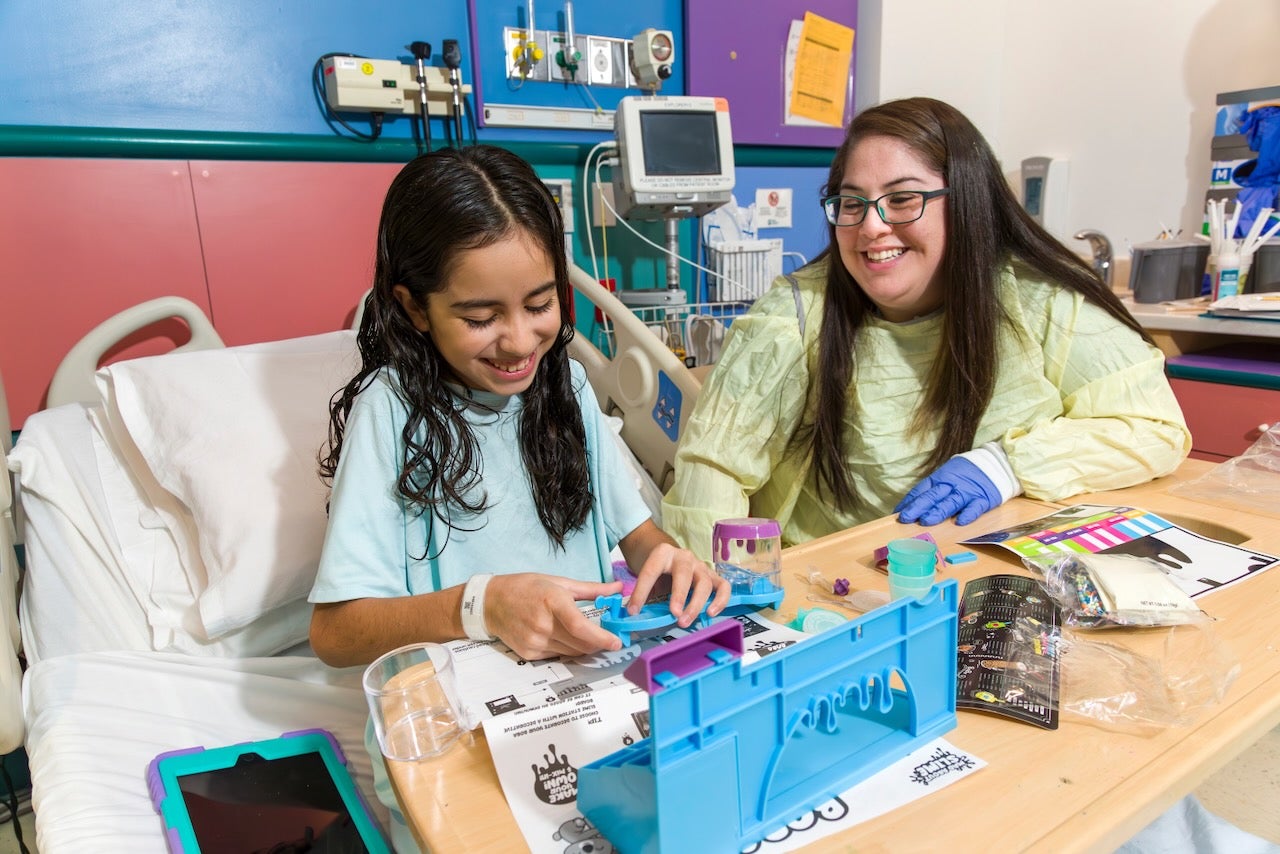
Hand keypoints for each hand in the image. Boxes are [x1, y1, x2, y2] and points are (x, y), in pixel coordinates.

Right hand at [483, 574, 622, 660]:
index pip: (580, 627)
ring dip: (584, 647)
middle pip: (581, 644)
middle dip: (598, 644)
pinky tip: (564, 637)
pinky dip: (567, 649)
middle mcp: (543, 625)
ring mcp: (535, 642)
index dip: (601, 637)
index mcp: (553, 602)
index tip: (617, 642)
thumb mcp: (558, 581)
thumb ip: (591, 589)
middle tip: (608, 638)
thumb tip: (618, 588)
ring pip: (572, 653)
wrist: (491, 602)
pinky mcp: (529, 654)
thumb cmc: (526, 587)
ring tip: (587, 636)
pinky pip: (558, 656)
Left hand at [626, 542, 732, 628]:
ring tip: (685, 621)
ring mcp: (701, 566)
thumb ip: (642, 594)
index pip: (651, 571)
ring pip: (705, 583)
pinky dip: (720, 600)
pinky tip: (711, 613)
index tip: (634, 610)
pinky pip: (723, 587)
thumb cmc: (659, 571)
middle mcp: (684, 557)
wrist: (670, 556)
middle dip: (679, 596)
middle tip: (674, 615)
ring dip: (696, 604)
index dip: (641, 592)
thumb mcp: (647, 578)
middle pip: (684, 575)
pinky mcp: (713, 576)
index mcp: (662, 553)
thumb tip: (632, 615)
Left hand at [895, 457, 1002, 525]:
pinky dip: (968, 514)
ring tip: (926, 520)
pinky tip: (960, 521)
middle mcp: (952, 484)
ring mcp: (967, 492)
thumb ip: (930, 491)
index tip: (897, 514)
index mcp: (940, 478)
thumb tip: (909, 506)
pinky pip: (975, 507)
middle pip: (933, 496)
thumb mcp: (946, 476)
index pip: (921, 490)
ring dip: (938, 512)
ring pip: (951, 502)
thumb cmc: (965, 474)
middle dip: (918, 507)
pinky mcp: (983, 499)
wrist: (996, 463)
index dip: (909, 502)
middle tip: (906, 518)